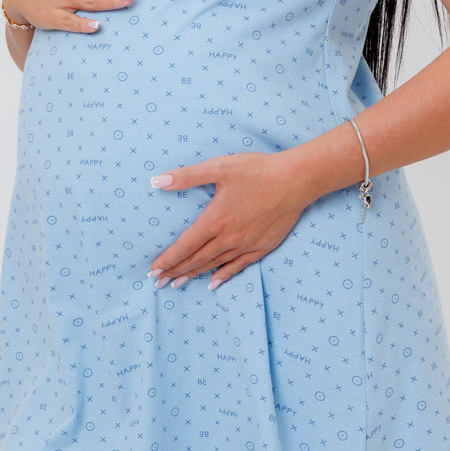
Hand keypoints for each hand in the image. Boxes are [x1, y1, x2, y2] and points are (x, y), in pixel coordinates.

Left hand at [147, 149, 308, 289]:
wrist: (296, 180)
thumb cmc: (257, 170)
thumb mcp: (219, 167)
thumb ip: (187, 176)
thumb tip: (157, 181)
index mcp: (215, 220)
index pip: (185, 246)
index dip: (167, 259)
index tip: (153, 270)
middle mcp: (228, 238)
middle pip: (196, 259)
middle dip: (175, 271)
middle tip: (159, 281)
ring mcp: (246, 245)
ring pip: (214, 265)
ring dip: (194, 275)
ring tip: (178, 283)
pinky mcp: (262, 247)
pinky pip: (238, 267)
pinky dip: (223, 276)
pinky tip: (213, 283)